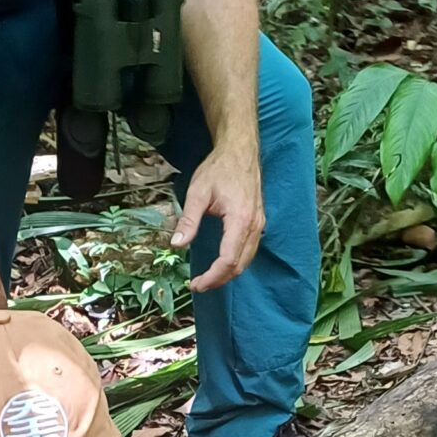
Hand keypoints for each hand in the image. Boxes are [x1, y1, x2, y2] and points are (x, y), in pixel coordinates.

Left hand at [172, 142, 263, 292]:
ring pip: (247, 259)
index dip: (212, 277)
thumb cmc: (219, 168)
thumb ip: (188, 221)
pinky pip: (250, 250)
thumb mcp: (197, 192)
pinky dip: (237, 262)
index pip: (228, 260)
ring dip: (228, 273)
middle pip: (239, 265)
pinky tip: (222, 264)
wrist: (240, 151)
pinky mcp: (258, 222)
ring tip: (208, 278)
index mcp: (240, 219)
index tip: (195, 284)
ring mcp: (259, 224)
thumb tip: (177, 245)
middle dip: (219, 279)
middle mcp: (254, 225)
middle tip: (198, 285)